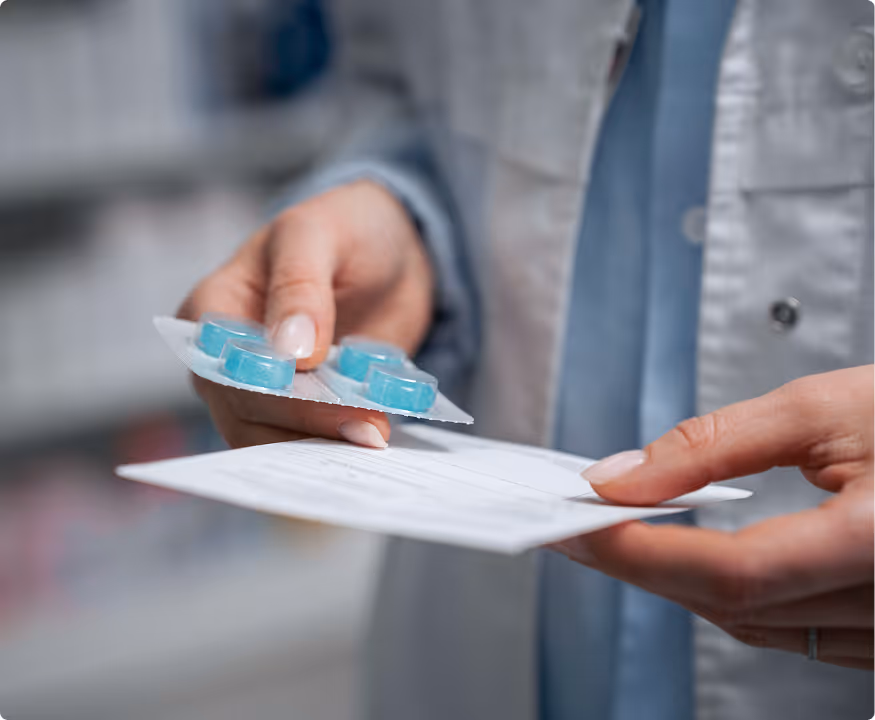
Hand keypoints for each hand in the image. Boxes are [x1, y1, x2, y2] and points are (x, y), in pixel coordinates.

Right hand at [178, 180, 433, 447]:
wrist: (390, 253)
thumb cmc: (341, 229)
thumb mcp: (317, 233)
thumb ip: (299, 284)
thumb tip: (289, 352)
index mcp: (212, 311)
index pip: (225, 366)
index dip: (268, 388)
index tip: (324, 394)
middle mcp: (227, 363)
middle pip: (248, 413)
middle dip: (310, 422)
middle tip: (370, 428)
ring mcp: (266, 394)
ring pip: (277, 442)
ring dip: (328, 444)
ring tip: (378, 436)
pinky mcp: (307, 414)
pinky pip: (314, 444)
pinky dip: (344, 445)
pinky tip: (378, 439)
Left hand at [554, 366, 873, 669]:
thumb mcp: (822, 407)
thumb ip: (715, 444)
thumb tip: (625, 474)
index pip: (734, 572)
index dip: (644, 553)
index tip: (579, 525)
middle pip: (733, 606)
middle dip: (641, 566)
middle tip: (578, 525)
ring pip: (754, 627)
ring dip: (677, 584)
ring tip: (621, 537)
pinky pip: (788, 632)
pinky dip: (728, 596)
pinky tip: (692, 562)